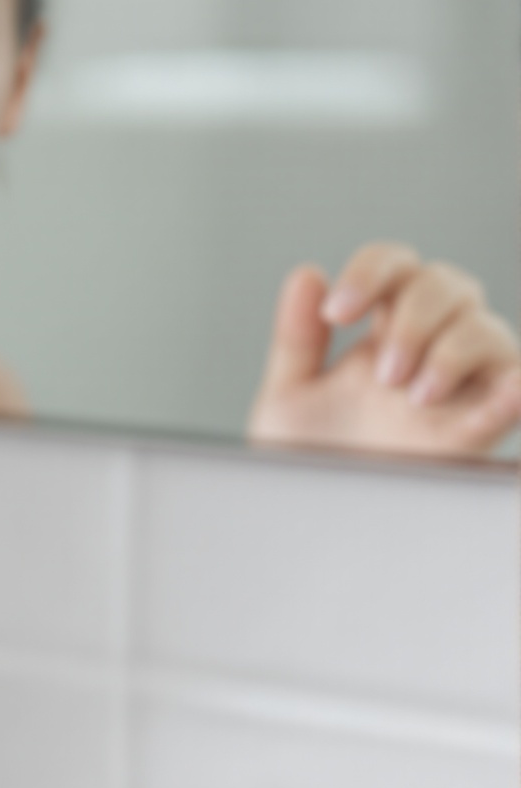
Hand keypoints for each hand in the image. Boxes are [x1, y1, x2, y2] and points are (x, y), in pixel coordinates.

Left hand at [248, 243, 520, 459]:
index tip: (338, 313)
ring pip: (489, 330)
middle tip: (380, 372)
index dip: (373, 272)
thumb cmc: (307, 457)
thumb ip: (296, 337)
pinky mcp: (476, 433)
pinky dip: (513, 391)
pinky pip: (512, 397)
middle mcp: (423, 350)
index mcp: (377, 332)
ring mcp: (455, 388)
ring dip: (453, 349)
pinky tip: (509, 389)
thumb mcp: (289, 395)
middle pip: (448, 284)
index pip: (396, 267)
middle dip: (415, 314)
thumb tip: (308, 273)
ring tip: (414, 394)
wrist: (315, 520)